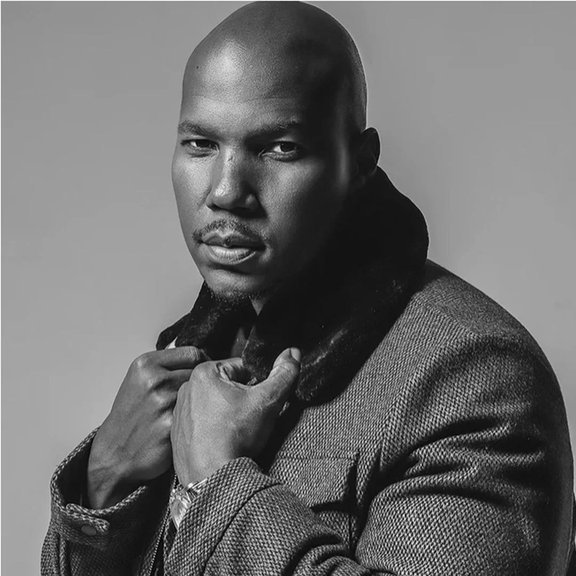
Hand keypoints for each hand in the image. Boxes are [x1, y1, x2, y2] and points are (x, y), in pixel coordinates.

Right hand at [87, 346, 206, 507]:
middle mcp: (154, 380)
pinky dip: (196, 421)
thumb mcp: (141, 380)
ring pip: (201, 394)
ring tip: (188, 414)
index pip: (193, 353)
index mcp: (146, 364)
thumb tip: (203, 355)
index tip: (204, 374)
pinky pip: (197, 415)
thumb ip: (168, 366)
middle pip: (199, 373)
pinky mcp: (171, 425)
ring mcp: (163, 402)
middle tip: (195, 398)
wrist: (114, 453)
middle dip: (201, 385)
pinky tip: (186, 428)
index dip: (203, 364)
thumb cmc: (132, 416)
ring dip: (200, 404)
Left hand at [171, 348, 300, 485]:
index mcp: (204, 372)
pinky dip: (212, 429)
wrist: (211, 476)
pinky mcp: (177, 433)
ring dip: (227, 413)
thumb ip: (284, 374)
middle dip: (241, 398)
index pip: (241, 368)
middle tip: (249, 418)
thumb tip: (292, 353)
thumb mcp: (267, 401)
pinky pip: (201, 423)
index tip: (260, 400)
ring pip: (214, 404)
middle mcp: (186, 388)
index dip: (258, 383)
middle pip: (227, 386)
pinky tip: (222, 441)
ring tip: (236, 431)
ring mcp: (179, 411)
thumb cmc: (234, 436)